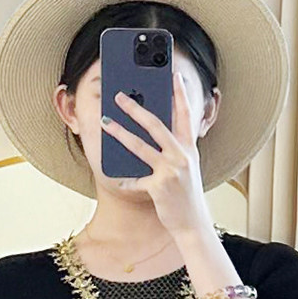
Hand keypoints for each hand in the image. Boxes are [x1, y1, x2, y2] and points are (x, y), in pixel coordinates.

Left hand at [103, 68, 213, 238]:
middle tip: (119, 96)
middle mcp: (181, 156)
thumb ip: (174, 150)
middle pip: (156, 124)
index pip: (185, 115)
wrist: (193, 224)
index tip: (174, 74)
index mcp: (188, 149)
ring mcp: (170, 171)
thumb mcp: (186, 168)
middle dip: (135, 108)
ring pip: (140, 146)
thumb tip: (153, 133)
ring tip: (105, 122)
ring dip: (120, 133)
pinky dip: (126, 180)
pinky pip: (136, 180)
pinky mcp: (159, 187)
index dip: (180, 94)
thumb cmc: (186, 195)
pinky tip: (116, 178)